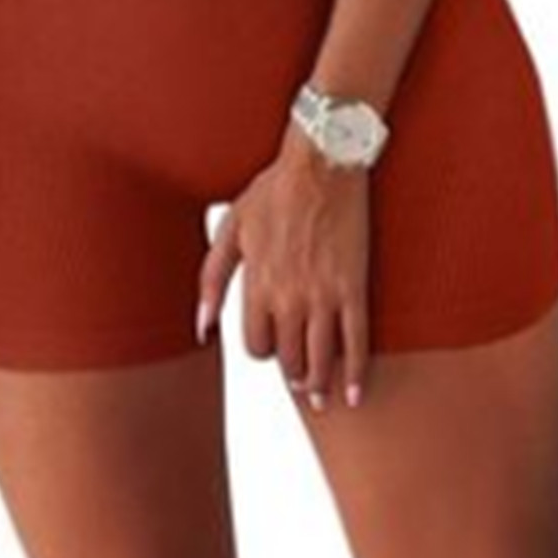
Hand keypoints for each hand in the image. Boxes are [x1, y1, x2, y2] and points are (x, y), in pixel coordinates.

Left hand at [196, 119, 371, 410]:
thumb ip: (211, 280)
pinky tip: (355, 395)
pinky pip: (357, 342)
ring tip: (321, 393)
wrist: (322, 162)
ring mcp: (323, 294)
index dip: (265, 351)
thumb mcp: (231, 228)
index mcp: (256, 283)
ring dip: (319, 383)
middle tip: (299, 378)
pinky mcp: (354, 286)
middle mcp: (288, 296)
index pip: (256, 344)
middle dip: (292, 372)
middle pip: (288, 358)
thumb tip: (200, 328)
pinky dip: (356, 374)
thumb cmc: (276, 188)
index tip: (274, 348)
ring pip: (320, 359)